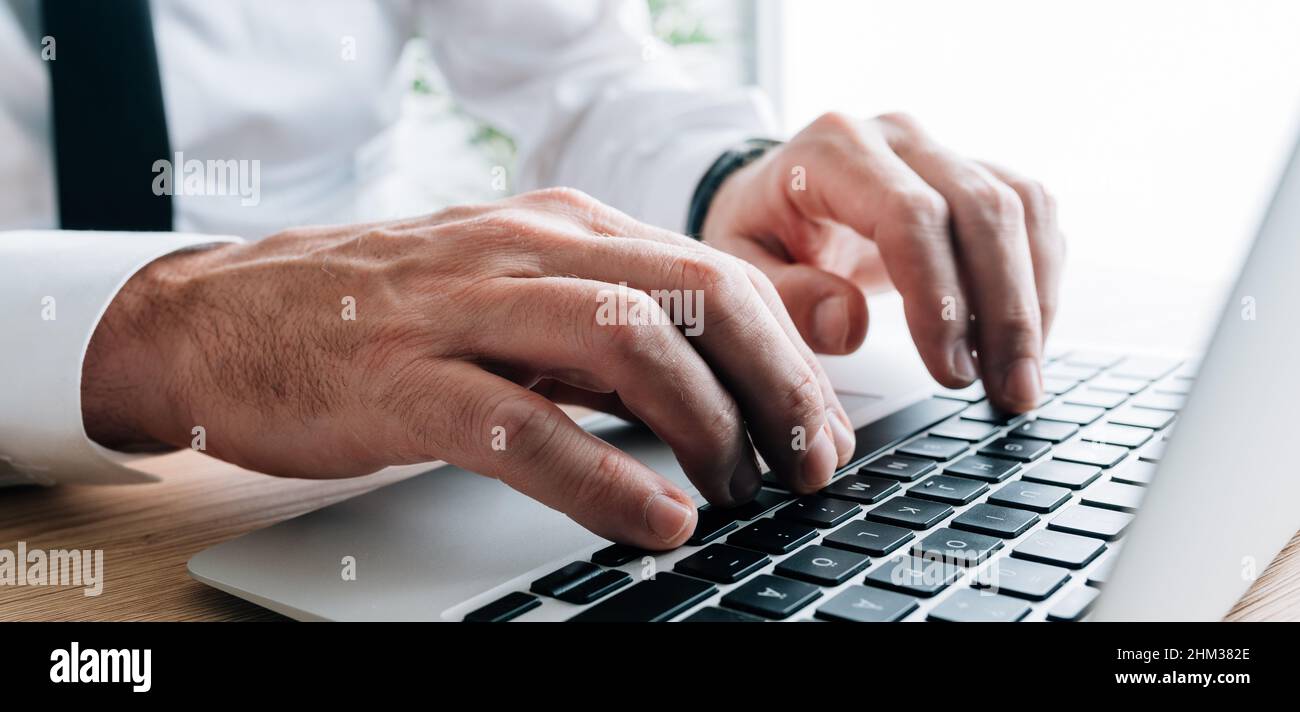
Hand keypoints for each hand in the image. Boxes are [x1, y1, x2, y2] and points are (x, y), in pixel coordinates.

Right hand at [81, 189, 855, 548]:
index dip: (786, 353)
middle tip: (810, 463)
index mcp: (562, 226)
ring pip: (626, 343)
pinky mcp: (403, 382)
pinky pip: (525, 428)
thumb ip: (627, 316)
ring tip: (739, 492)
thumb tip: (748, 360)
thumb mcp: (522, 295)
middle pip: (691, 296)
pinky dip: (606, 479)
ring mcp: (460, 312)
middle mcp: (523, 252)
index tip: (821, 426)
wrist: (223, 317)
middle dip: (773, 385)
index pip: (710, 271)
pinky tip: (655, 523)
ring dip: (706, 423)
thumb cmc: (390, 316)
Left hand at [702, 112, 1064, 411]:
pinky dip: (1040, 281)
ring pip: (1022, 208)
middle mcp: (898, 137)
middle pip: (982, 209)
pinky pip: (1033, 216)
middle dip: (1005, 310)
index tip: (950, 370)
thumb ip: (784, 297)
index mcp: (834, 150)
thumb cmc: (758, 230)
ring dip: (1034, 300)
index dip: (940, 297)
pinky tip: (1025, 341)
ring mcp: (944, 149)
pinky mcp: (977, 171)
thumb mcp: (739, 268)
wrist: (772, 193)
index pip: (910, 215)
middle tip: (1008, 391)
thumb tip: (848, 326)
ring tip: (1021, 379)